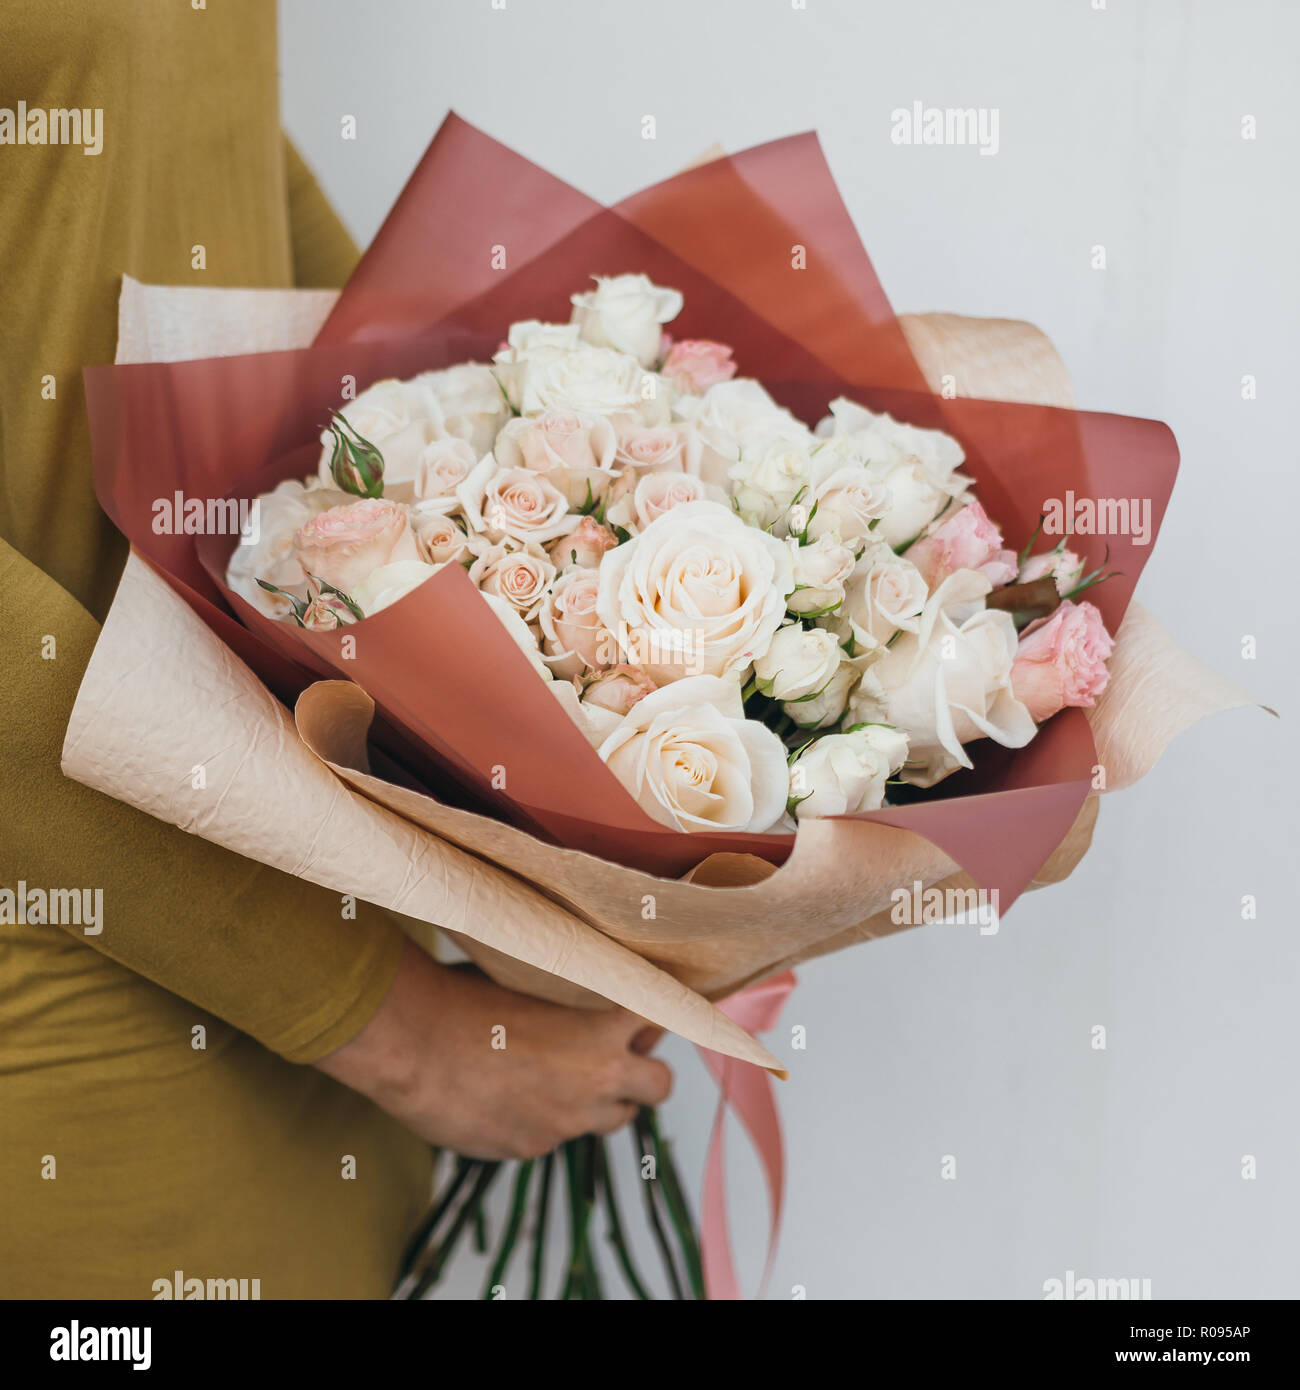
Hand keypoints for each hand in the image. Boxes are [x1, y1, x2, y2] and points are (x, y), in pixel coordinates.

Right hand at [315, 939, 671, 1159]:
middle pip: (660, 1084)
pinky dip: (547, 1120)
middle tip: (617, 1056)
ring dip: (601, 1101)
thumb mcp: (536, 978)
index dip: (655, 1016)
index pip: (665, 1019)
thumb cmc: (467, 998)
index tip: (646, 1012)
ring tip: (562, 1076)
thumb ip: (580, 996)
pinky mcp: (533, 1147)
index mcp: (604, 1026)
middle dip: (644, 1072)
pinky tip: (512, 1094)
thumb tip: (604, 997)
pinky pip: (557, 1136)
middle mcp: (598, 1077)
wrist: (413, 1045)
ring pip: (615, 1119)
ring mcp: (568, 1120)